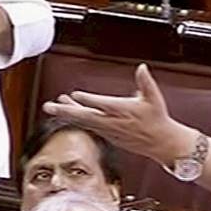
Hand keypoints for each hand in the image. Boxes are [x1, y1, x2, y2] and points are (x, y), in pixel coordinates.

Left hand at [42, 63, 195, 164]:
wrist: (160, 142)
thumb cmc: (157, 119)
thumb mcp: (154, 98)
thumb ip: (146, 82)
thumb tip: (142, 68)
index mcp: (123, 111)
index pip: (102, 104)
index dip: (89, 100)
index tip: (76, 94)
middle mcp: (112, 122)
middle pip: (85, 116)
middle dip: (66, 110)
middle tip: (50, 106)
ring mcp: (108, 130)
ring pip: (83, 121)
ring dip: (68, 113)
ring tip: (53, 106)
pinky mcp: (108, 135)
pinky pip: (88, 126)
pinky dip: (77, 119)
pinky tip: (69, 113)